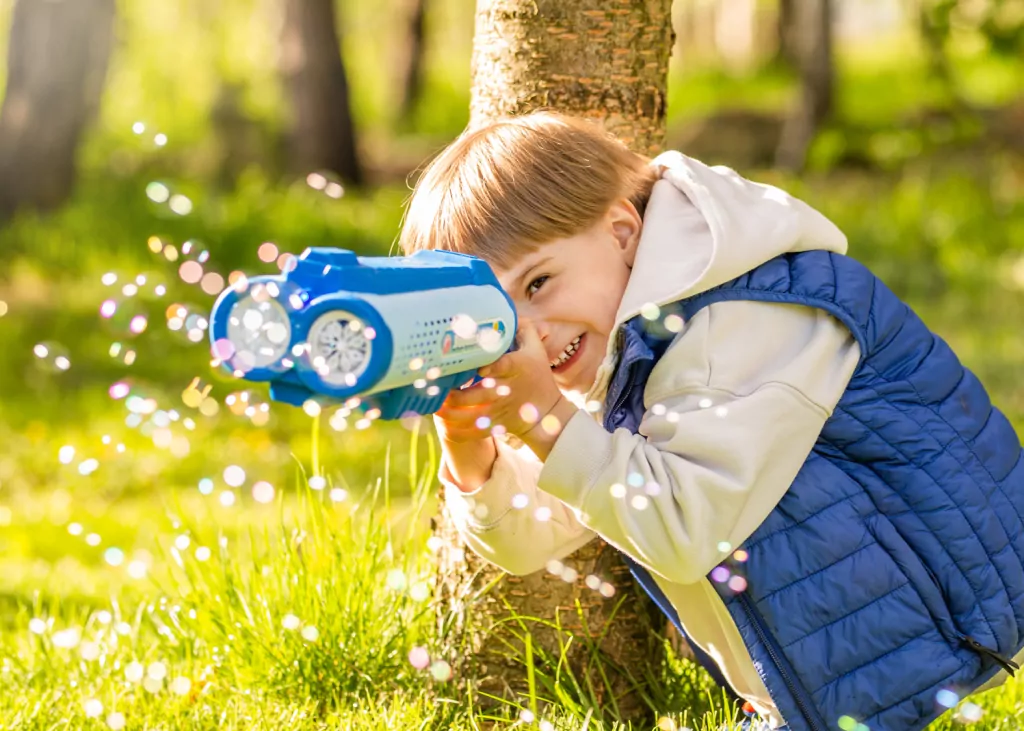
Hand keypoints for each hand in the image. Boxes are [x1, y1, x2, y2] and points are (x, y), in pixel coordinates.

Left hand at [435, 319, 567, 441]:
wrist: (547, 413)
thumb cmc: (538, 376)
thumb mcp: (536, 350)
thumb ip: (524, 329)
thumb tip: (509, 311)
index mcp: (516, 368)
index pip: (501, 365)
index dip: (487, 366)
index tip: (473, 366)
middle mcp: (505, 391)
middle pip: (475, 395)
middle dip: (453, 394)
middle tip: (435, 385)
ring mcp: (498, 411)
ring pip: (468, 416)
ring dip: (448, 412)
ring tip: (434, 403)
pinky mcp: (494, 426)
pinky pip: (471, 433)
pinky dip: (455, 431)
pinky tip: (443, 424)